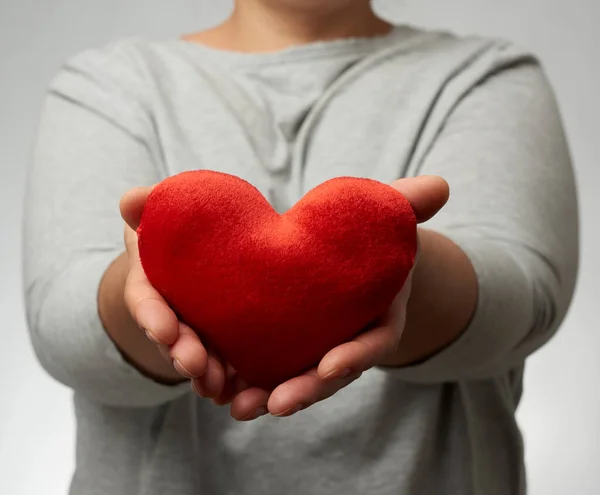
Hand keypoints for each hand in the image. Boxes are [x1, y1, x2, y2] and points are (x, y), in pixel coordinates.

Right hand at [120, 187, 224, 393]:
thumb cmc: (178, 230)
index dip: (151, 317)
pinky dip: (232, 378)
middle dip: (181, 352)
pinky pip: (227, 362)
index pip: (146, 302)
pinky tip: (243, 388)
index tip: (162, 330)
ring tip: (218, 386)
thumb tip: (131, 201)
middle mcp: (170, 314)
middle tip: (194, 365)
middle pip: (172, 338)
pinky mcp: (224, 340)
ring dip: (206, 374)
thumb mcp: (162, 212)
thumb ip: (148, 206)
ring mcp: (195, 331)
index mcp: (152, 284)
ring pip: (197, 357)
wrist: (201, 254)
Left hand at [226, 175, 449, 420]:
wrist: (346, 254)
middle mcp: (348, 341)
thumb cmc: (368, 238)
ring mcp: (316, 347)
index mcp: (378, 316)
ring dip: (267, 395)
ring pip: (295, 378)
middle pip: (331, 373)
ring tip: (238, 407)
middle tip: (277, 405)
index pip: (375, 342)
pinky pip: (267, 368)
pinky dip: (246, 380)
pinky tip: (218, 389)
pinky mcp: (286, 345)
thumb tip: (441, 185)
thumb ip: (407, 205)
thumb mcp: (387, 220)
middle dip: (306, 390)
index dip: (356, 356)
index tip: (330, 367)